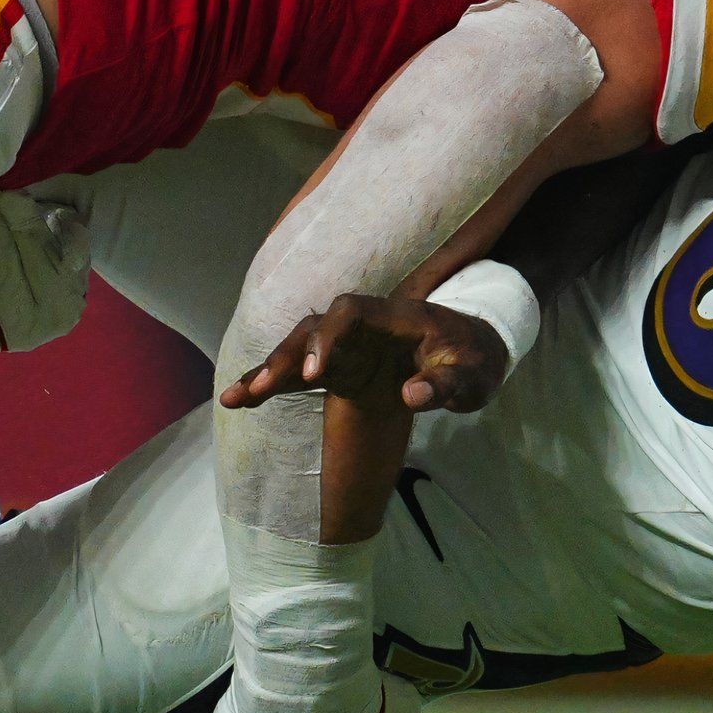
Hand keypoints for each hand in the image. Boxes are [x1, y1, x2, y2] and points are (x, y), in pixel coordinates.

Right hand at [219, 295, 508, 414]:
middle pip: (316, 328)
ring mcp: (352, 344)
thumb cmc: (476, 361)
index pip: (351, 312)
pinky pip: (304, 371)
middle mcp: (366, 324)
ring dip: (271, 370)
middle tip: (261, 388)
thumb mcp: (473, 378)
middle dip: (286, 356)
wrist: (476, 355)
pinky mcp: (344, 365)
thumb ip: (445, 385)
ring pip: (302, 348)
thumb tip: (410, 395)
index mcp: (397, 317)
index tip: (314, 373)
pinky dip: (275, 383)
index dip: (328, 338)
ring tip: (236, 398)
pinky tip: (241, 401)